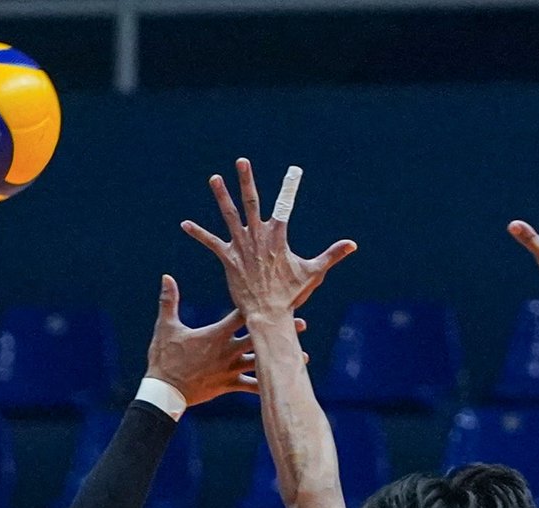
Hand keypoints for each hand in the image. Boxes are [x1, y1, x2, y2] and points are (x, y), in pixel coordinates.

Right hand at [145, 275, 306, 406]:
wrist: (164, 393)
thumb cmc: (164, 358)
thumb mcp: (165, 327)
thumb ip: (169, 301)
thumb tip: (167, 276)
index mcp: (216, 334)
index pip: (241, 315)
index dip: (258, 305)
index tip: (275, 296)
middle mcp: (228, 351)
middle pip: (259, 337)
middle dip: (280, 330)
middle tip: (301, 323)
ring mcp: (230, 370)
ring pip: (261, 362)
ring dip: (279, 357)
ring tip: (302, 355)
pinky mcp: (228, 386)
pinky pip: (251, 386)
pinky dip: (266, 384)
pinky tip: (282, 384)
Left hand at [182, 158, 356, 318]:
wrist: (269, 314)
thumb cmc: (291, 295)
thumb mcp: (313, 272)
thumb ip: (331, 255)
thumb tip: (353, 244)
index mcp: (278, 237)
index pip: (285, 206)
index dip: (290, 188)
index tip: (295, 170)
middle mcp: (258, 237)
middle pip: (251, 201)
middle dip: (247, 180)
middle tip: (242, 161)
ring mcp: (241, 247)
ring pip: (229, 215)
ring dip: (221, 196)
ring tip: (214, 179)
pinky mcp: (228, 259)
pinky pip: (210, 243)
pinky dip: (198, 233)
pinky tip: (185, 224)